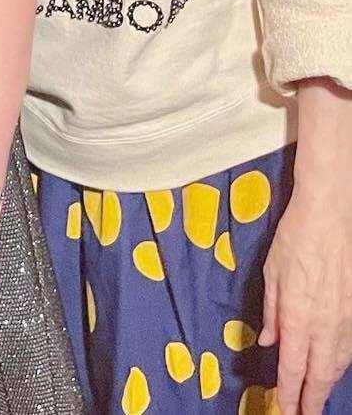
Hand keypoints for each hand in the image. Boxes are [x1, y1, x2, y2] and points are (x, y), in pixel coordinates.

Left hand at [260, 179, 351, 412]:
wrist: (331, 215)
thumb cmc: (295, 238)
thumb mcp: (272, 273)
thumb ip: (271, 311)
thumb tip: (268, 341)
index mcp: (297, 317)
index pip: (293, 367)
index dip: (289, 393)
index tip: (285, 409)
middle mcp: (324, 325)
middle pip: (320, 375)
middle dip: (312, 400)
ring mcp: (345, 319)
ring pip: (338, 364)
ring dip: (327, 384)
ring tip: (316, 396)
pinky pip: (348, 347)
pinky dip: (340, 363)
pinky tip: (334, 367)